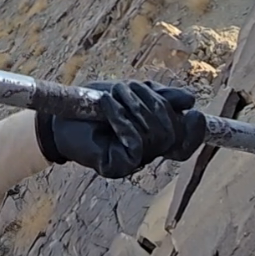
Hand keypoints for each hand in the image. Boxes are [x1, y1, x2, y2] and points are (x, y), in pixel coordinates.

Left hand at [35, 80, 206, 178]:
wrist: (59, 117)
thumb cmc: (96, 104)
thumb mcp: (132, 93)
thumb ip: (160, 97)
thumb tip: (190, 101)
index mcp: (154, 137)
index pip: (186, 141)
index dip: (195, 130)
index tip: (195, 113)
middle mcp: (147, 153)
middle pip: (172, 133)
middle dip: (154, 104)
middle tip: (127, 88)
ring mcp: (132, 163)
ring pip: (155, 137)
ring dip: (135, 107)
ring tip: (114, 94)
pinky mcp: (116, 167)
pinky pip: (135, 144)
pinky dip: (122, 120)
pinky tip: (107, 107)